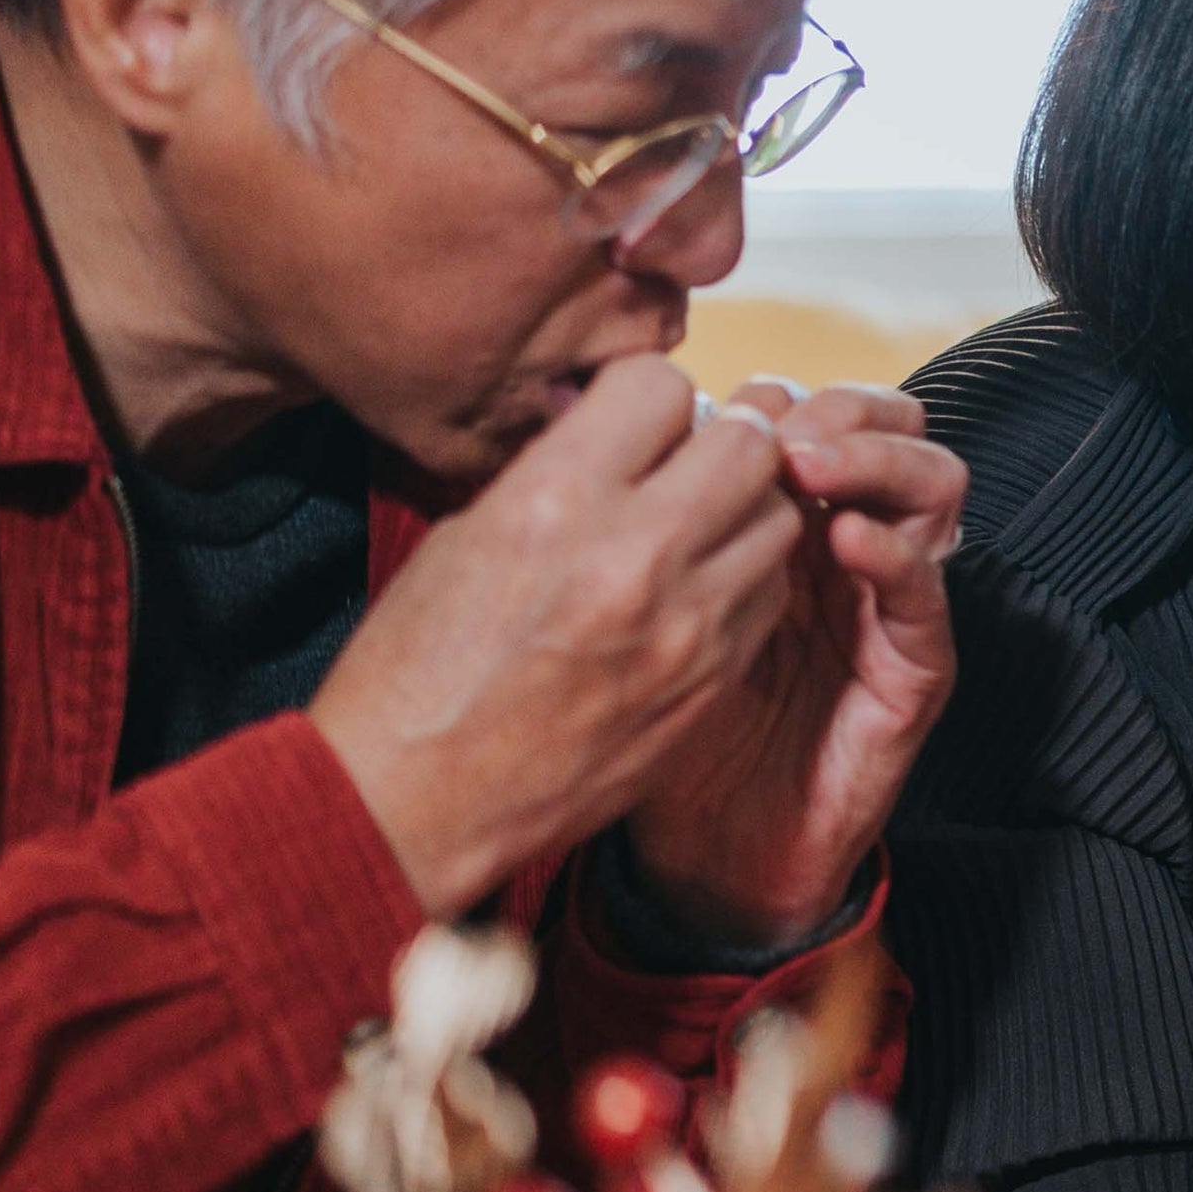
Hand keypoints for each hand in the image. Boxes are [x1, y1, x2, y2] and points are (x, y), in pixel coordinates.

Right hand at [313, 361, 837, 919]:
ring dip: (746, 506)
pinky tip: (702, 584)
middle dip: (722, 438)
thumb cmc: (416, 670)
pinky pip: (770, 595)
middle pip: (749, 445)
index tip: (629, 420)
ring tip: (697, 522)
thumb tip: (614, 420)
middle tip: (689, 458)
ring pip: (778, 520)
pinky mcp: (711, 683)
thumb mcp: (466, 537)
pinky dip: (748, 574)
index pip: (660, 386)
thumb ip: (558, 470)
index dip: (646, 396)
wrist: (415, 805)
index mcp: (556, 505)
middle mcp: (635, 558)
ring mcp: (686, 628)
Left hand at [613, 379, 968, 949]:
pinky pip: (927, 596)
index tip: (719, 406)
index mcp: (791, 527)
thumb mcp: (633, 607)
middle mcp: (853, 553)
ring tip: (811, 466)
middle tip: (779, 428)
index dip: (783, 396)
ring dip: (878, 461)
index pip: (822, 415)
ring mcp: (891, 609)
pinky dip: (896, 554)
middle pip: (894, 430)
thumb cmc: (656, 729)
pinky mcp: (915, 675)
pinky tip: (844, 540)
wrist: (704, 854)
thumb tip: (604, 422)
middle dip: (841, 411)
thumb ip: (640, 524)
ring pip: (935, 488)